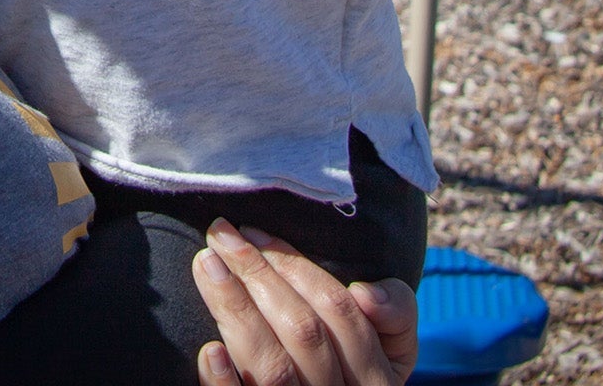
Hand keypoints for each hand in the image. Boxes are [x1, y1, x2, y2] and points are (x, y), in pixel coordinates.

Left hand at [192, 221, 419, 385]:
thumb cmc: (360, 369)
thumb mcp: (395, 348)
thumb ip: (396, 313)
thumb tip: (365, 292)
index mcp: (378, 377)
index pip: (339, 310)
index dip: (296, 267)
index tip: (253, 232)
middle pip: (303, 331)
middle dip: (258, 274)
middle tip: (220, 236)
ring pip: (272, 367)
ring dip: (235, 310)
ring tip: (206, 266)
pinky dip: (227, 382)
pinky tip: (210, 352)